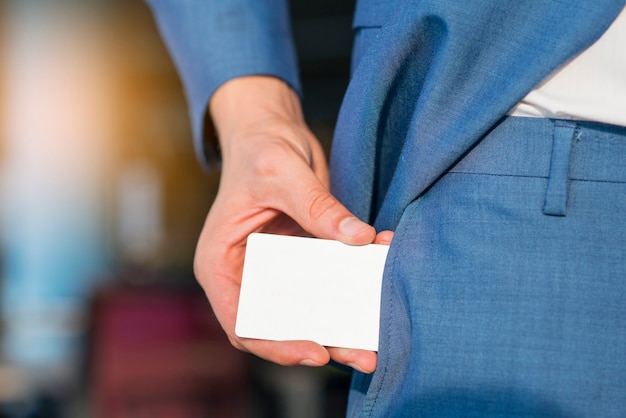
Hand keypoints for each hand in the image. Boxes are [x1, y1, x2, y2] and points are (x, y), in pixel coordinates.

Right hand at [194, 76, 392, 372]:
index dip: (275, 344)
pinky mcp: (303, 257)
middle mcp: (246, 274)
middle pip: (279, 325)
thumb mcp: (282, 172)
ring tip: (376, 342)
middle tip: (363, 355)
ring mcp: (275, 269)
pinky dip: (353, 286)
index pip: (242, 321)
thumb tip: (360, 238)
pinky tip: (381, 275)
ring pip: (307, 312)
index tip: (316, 351)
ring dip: (342, 326)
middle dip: (321, 343)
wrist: (271, 130)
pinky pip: (328, 282)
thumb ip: (317, 205)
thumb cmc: (259, 148)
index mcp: (221, 263)